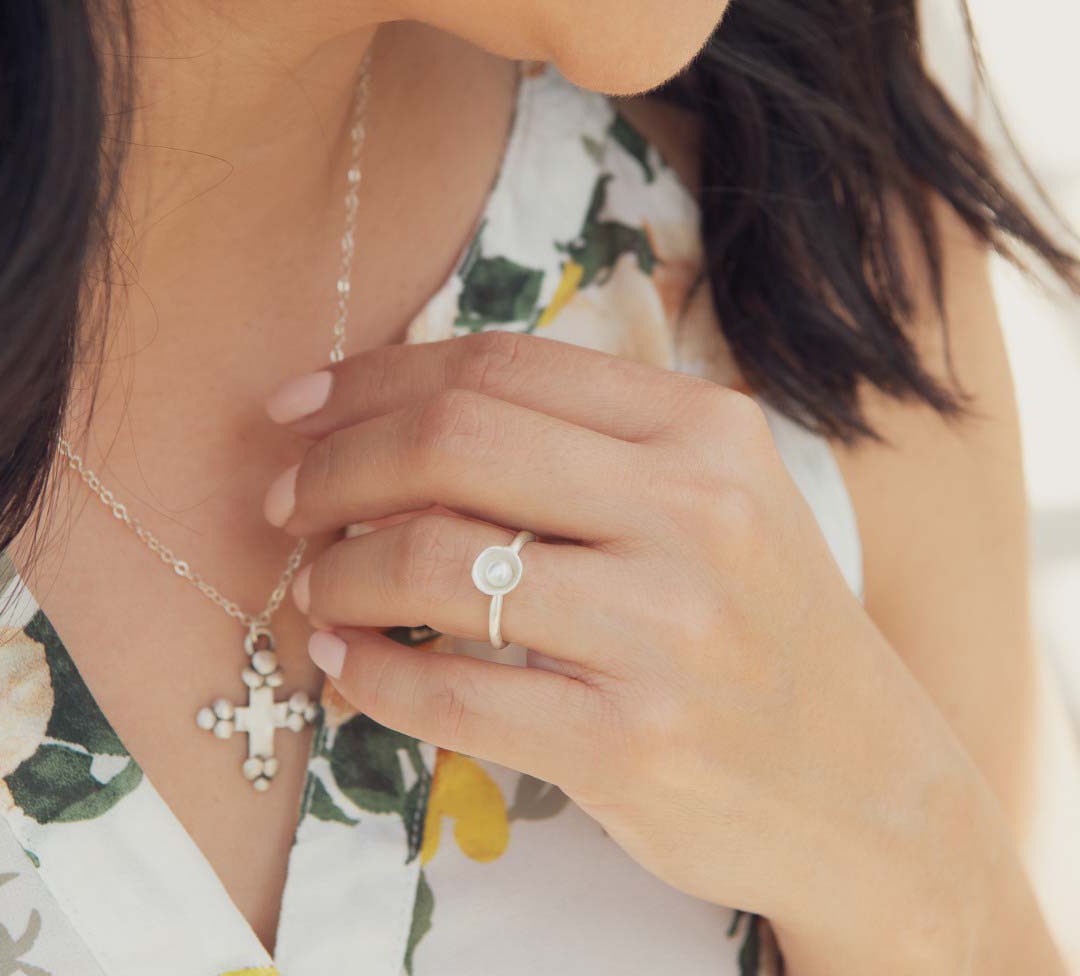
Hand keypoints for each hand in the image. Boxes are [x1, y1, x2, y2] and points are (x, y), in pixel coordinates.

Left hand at [262, 331, 976, 948]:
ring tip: (316, 586)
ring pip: (437, 564)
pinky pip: (454, 694)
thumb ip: (582, 441)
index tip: (296, 405)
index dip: (372, 378)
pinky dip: (370, 675)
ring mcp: (668, 632)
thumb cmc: (761, 622)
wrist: (871, 786)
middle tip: (282, 500)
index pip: (497, 367)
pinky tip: (344, 664)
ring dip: (340, 571)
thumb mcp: (712, 495)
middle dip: (335, 465)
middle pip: (454, 442)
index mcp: (703, 429)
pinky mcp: (634, 744)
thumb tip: (397, 414)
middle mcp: (695, 513)